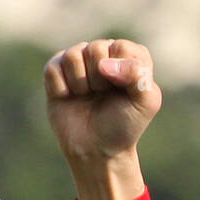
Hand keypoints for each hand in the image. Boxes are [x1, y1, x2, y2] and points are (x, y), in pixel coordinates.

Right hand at [44, 37, 161, 161]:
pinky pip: (53, 68)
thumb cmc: (124, 127)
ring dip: (81, 84)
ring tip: (87, 97)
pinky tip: (70, 98)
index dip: (120, 72)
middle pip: (95, 49)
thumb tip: (104, 64)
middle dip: (100, 80)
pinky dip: (62, 88)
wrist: (97, 151)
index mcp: (129, 58)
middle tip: (103, 96)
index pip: (122, 48)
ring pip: (72, 56)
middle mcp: (103, 54)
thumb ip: (139, 76)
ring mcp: (79, 61)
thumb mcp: (145, 104)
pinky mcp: (56, 71)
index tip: (122, 92)